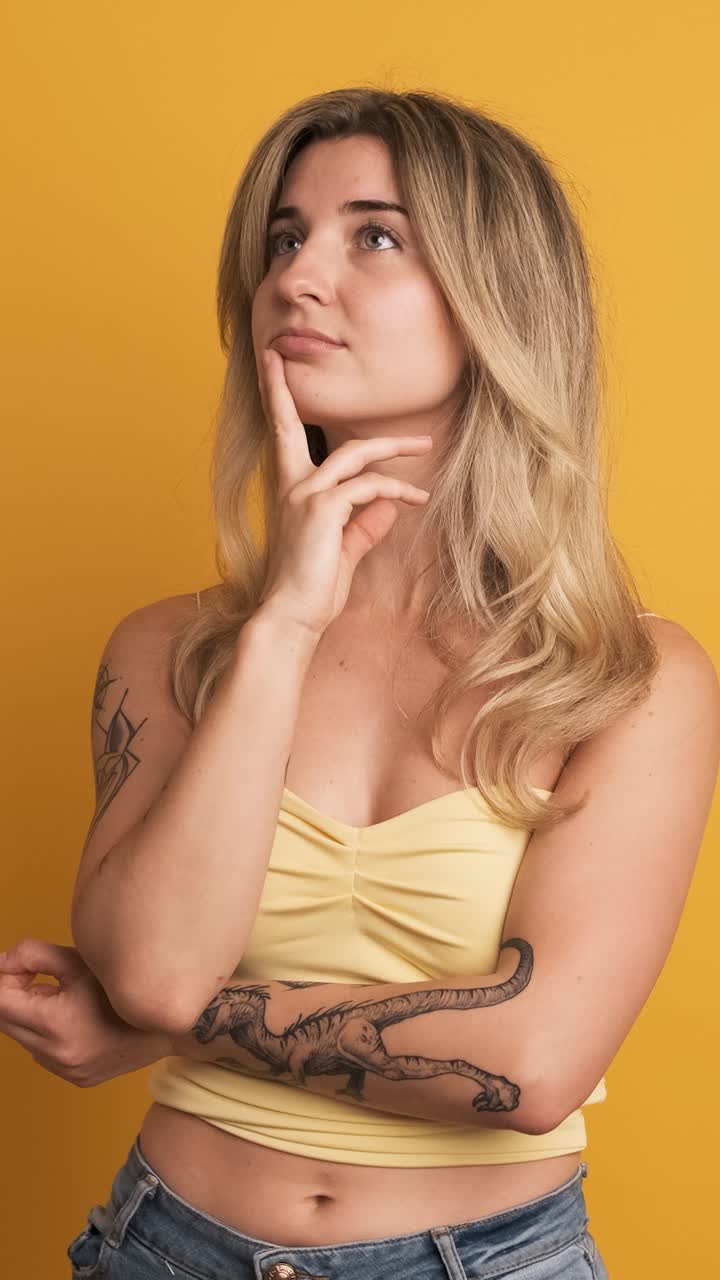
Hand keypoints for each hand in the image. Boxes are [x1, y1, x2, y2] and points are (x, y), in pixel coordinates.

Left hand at [0, 938, 171, 1086]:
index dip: (3, 978)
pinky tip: (74, 1018)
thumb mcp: (79, 961)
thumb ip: (34, 956)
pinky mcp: (75, 1078)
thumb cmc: (127, 987)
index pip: (0, 1002)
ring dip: (30, 1016)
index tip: (16, 966)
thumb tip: (2, 963)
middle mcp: (56, 1054)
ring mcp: (65, 1070)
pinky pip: (42, 1053)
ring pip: (23, 1038)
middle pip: (6, 1022)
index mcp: (56, 1023)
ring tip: (62, 997)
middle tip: (35, 976)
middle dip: (13, 995)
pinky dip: (46, 1034)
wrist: (169, 1024)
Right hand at [255, 344, 433, 636]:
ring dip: (393, 447)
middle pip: (300, 424)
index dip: (277, 395)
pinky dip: (395, 491)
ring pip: (354, 453)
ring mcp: (304, 495)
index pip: (282, 433)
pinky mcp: (322, 509)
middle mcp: (292, 486)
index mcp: (291, 490)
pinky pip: (368, 488)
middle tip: (303, 362)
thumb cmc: (314, 588)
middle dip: (301, 392)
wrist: (293, 617)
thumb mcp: (344, 549)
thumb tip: (388, 505)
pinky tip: (416, 501)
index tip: (272, 361)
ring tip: (424, 447)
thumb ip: (363, 524)